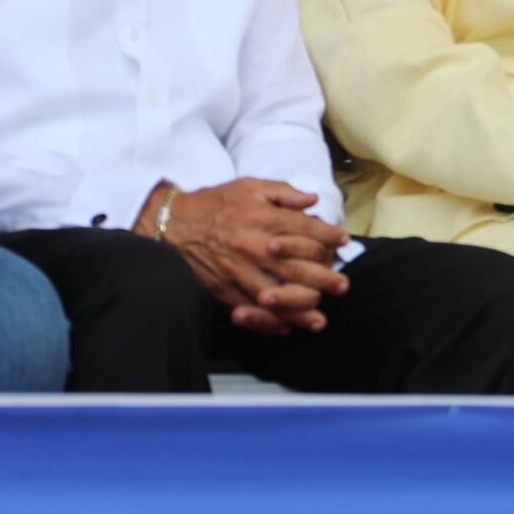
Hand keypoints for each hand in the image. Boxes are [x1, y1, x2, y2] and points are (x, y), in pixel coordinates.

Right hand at [160, 179, 350, 334]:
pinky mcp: (221, 289)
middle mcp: (252, 247)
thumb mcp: (250, 186)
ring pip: (274, 295)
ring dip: (299, 310)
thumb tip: (313, 201)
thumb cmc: (214, 203)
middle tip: (342, 286)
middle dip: (323, 279)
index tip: (343, 241)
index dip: (328, 236)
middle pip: (296, 268)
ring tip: (319, 320)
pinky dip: (268, 321)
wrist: (170, 223)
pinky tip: (284, 327)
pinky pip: (248, 309)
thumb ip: (284, 193)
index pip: (306, 231)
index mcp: (262, 219)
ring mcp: (237, 271)